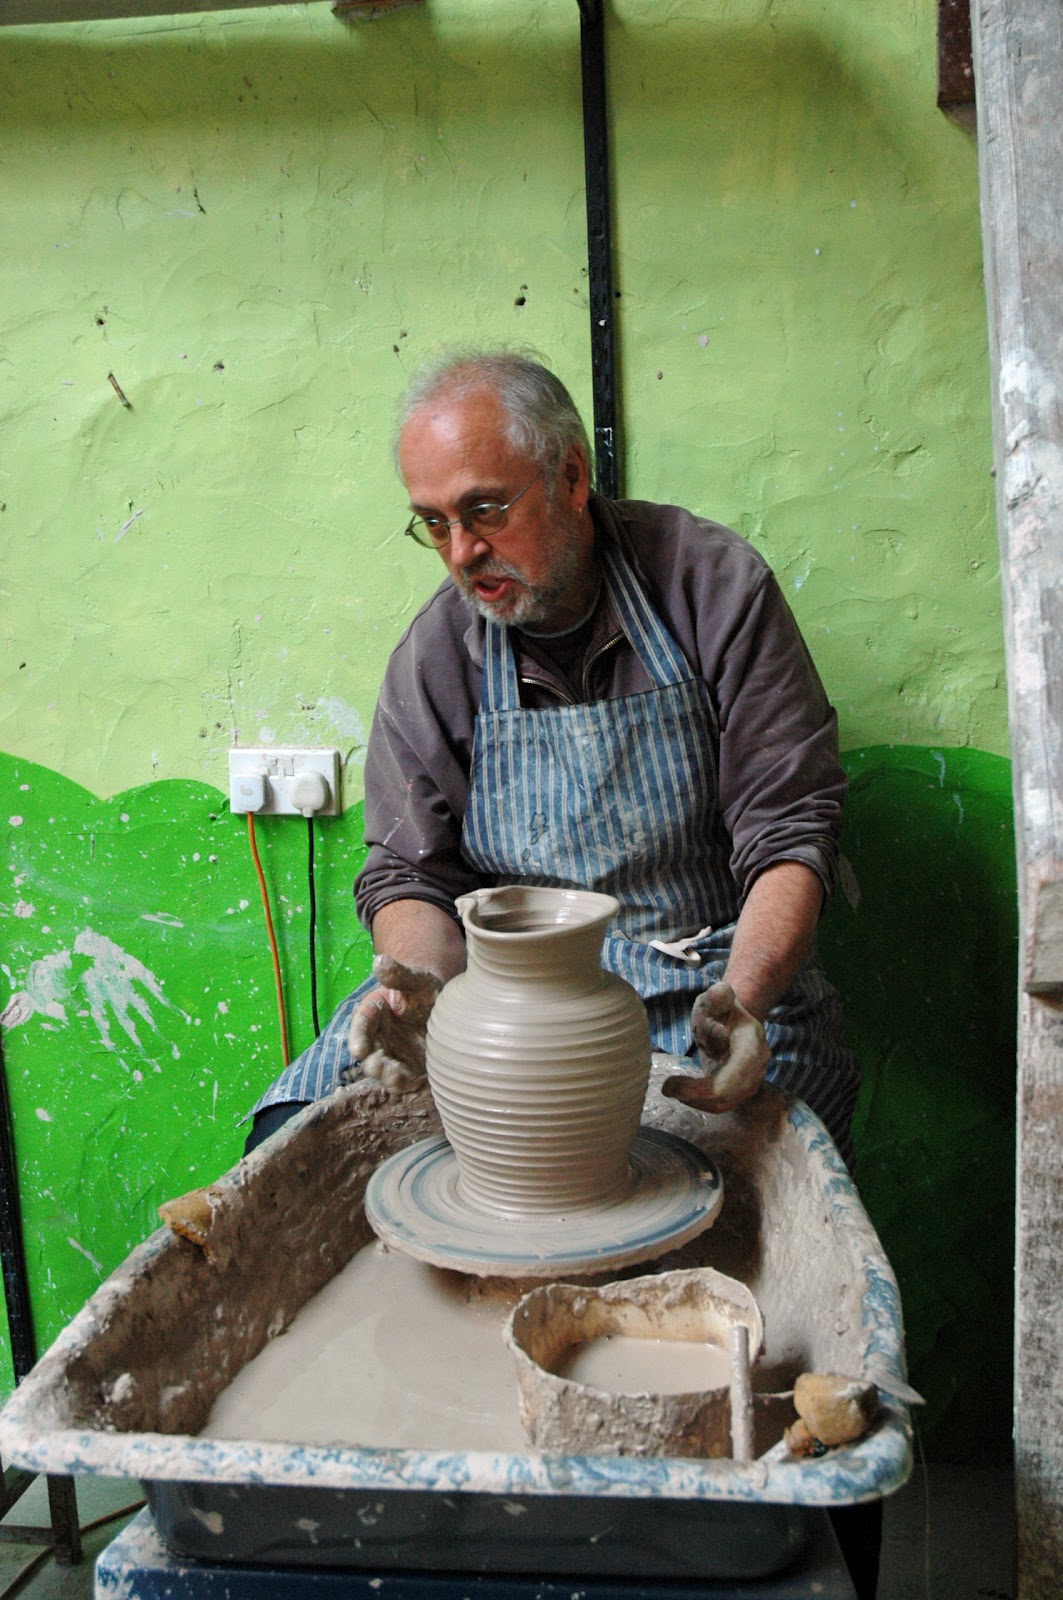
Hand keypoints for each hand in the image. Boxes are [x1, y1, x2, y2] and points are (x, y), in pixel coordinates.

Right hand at [346, 954, 442, 1093]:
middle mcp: (378, 1036)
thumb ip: (397, 974)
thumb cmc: (422, 988)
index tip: (358, 1049)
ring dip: (386, 1075)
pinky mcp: (408, 1066)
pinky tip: (414, 1084)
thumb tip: (379, 960)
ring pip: (383, 1068)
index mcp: (373, 1012)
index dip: (358, 1037)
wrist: (439, 1004)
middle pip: (369, 1052)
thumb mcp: (414, 979)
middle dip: (371, 1061)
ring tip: (396, 1077)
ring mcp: (392, 1053)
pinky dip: (406, 1084)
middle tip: (377, 1067)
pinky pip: (403, 1079)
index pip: (361, 1024)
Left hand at [661, 981, 770, 1113]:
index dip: (715, 1083)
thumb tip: (722, 993)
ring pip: (726, 1102)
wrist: (731, 1020)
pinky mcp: (737, 1090)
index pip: (741, 1068)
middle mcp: (757, 1064)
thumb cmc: (720, 1008)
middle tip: (668, 1088)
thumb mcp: (715, 998)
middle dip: (700, 1095)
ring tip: (671, 1088)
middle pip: (734, 1091)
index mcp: (753, 1040)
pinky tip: (681, 1093)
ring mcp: (750, 1080)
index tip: (682, 1084)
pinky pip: (720, 1104)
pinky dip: (699, 1103)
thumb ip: (718, 995)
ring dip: (697, 1101)